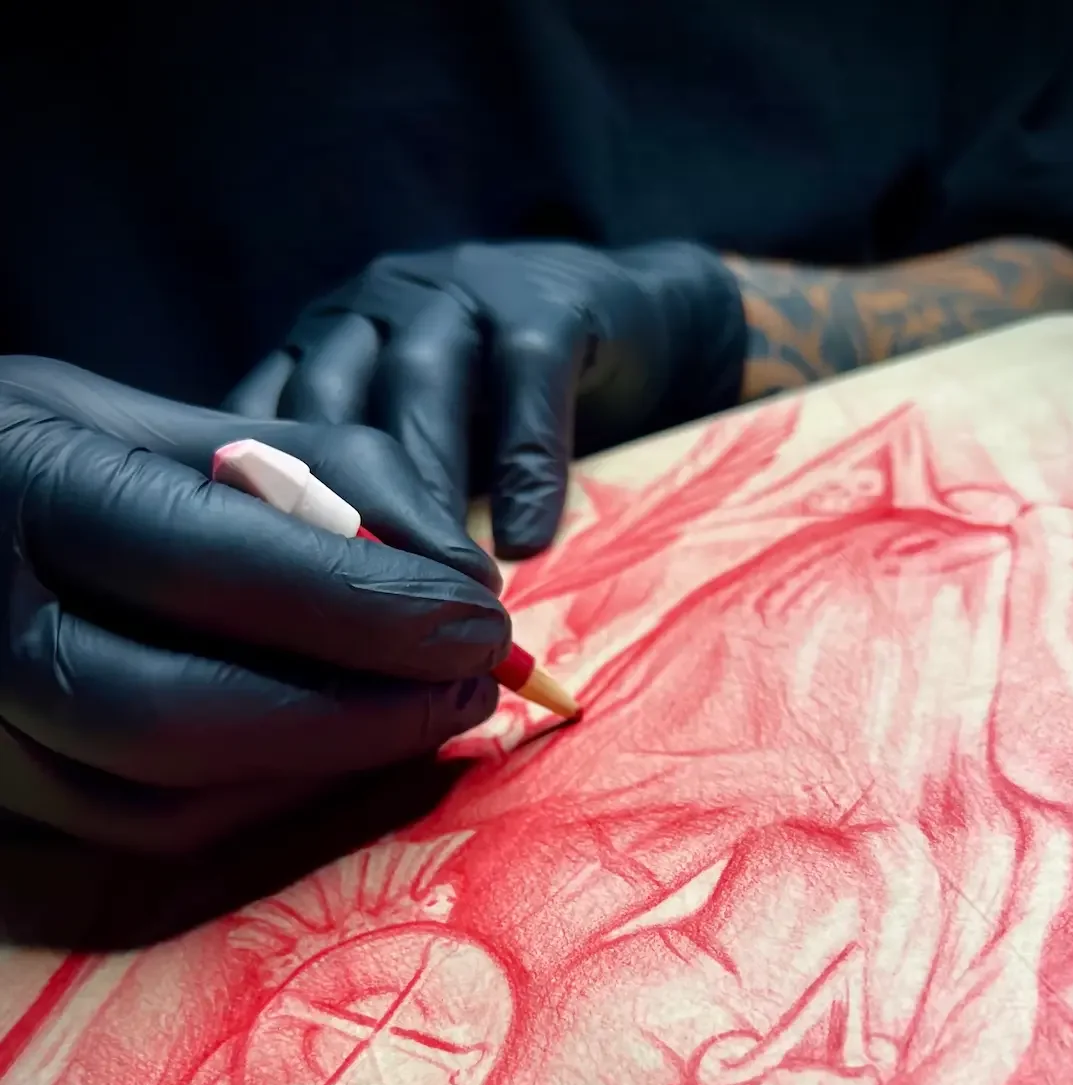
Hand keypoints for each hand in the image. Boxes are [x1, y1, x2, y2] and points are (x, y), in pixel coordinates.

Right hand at [0, 357, 507, 851]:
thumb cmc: (83, 453)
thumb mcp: (196, 423)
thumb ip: (337, 477)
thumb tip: (465, 578)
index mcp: (29, 485)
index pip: (205, 564)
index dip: (362, 605)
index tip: (479, 621)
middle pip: (179, 715)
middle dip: (357, 715)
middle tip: (471, 689)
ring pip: (168, 799)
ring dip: (327, 770)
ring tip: (429, 717)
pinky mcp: (12, 793)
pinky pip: (154, 832)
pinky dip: (275, 800)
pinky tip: (350, 754)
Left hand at [226, 241, 745, 556]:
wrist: (637, 335)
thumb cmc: (504, 419)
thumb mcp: (421, 457)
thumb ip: (365, 506)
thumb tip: (318, 628)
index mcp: (324, 350)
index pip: (262, 419)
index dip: (261, 498)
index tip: (269, 589)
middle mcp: (374, 311)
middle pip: (332, 400)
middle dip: (339, 504)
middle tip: (351, 608)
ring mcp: (458, 294)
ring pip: (420, 383)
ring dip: (426, 489)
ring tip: (440, 586)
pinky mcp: (546, 301)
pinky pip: (526, 378)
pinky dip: (523, 464)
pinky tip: (526, 541)